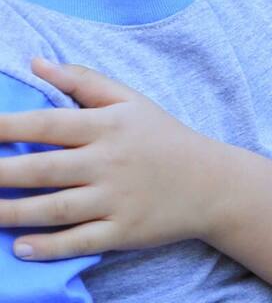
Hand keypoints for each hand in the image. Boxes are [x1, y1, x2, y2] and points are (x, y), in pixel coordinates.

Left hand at [0, 60, 222, 260]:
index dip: (6, 126)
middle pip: (42, 169)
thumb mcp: (132, 101)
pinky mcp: (124, 231)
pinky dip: (49, 247)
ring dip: (11, 212)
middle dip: (0, 173)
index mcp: (109, 126)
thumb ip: (84, 80)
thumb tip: (36, 63)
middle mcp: (109, 162)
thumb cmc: (165, 137)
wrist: (212, 182)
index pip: (47, 124)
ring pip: (54, 209)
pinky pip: (80, 241)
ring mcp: (117, 200)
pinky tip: (21, 247)